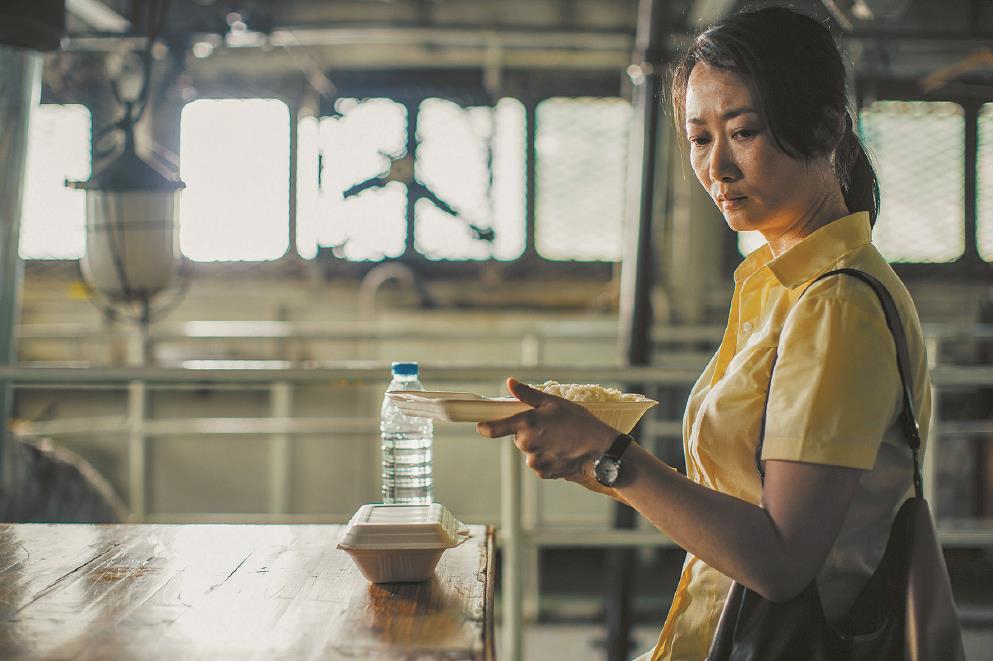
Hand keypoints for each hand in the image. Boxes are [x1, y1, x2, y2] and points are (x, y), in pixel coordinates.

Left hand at [476, 378, 618, 486]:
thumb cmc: (579, 421)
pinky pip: (539, 464)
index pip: (493, 428)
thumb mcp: (553, 402)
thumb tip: (509, 383)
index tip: (481, 426)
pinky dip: (547, 458)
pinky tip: (561, 452)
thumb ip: (527, 394)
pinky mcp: (543, 473)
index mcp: (526, 424)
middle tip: (549, 427)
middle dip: (529, 433)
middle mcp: (526, 444)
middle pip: (518, 438)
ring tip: (560, 440)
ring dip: (539, 446)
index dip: (485, 427)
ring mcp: (534, 461)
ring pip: (529, 451)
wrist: (600, 449)